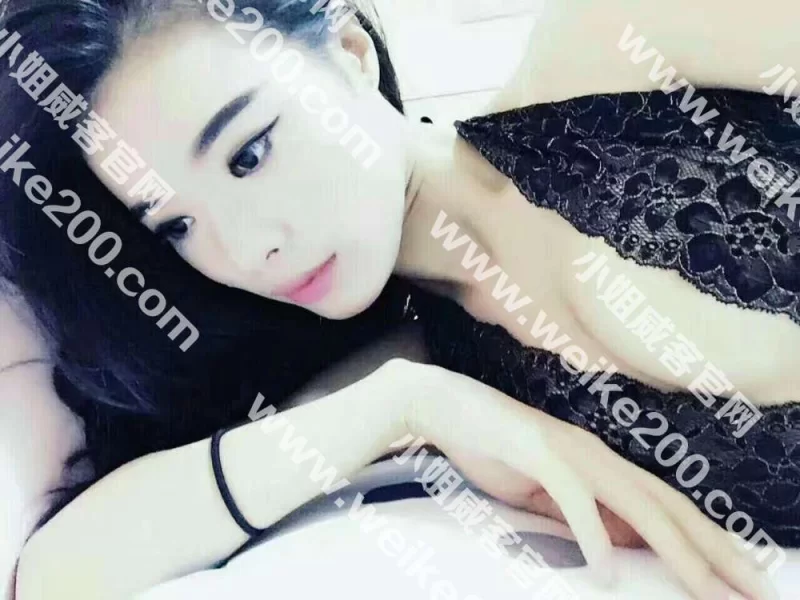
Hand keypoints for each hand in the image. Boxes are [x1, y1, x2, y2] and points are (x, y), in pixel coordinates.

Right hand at [401, 361, 777, 599]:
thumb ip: (585, 514)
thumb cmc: (492, 446)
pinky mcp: (539, 451)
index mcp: (601, 462)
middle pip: (670, 506)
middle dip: (716, 551)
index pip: (669, 506)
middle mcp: (598, 453)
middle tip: (757, 591)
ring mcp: (571, 450)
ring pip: (638, 503)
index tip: (741, 578)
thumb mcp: (546, 492)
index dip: (710, 542)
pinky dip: (592, 535)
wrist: (444, 405)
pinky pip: (574, 497)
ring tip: (709, 590)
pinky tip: (605, 572)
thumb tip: (626, 545)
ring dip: (677, 549)